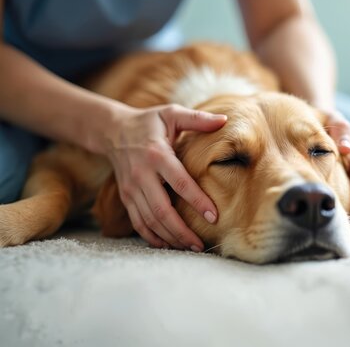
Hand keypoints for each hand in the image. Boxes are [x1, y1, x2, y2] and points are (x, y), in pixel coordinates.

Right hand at [105, 104, 226, 250]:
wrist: (113, 131)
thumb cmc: (149, 122)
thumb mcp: (171, 113)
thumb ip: (197, 119)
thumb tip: (225, 120)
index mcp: (156, 154)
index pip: (179, 182)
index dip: (197, 200)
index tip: (214, 216)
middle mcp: (141, 175)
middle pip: (161, 210)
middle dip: (181, 230)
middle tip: (201, 244)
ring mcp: (131, 189)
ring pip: (149, 220)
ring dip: (169, 237)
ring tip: (190, 247)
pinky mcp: (126, 198)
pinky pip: (138, 223)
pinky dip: (152, 237)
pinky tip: (168, 245)